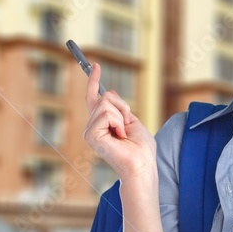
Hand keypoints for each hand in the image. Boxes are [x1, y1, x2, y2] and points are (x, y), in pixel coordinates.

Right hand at [82, 62, 156, 179]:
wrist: (142, 165)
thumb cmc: (141, 148)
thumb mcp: (132, 121)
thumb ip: (119, 108)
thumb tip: (107, 92)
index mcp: (102, 123)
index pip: (95, 98)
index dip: (94, 81)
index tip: (96, 65)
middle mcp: (93, 126)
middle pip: (105, 97)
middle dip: (123, 107)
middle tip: (128, 126)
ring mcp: (90, 131)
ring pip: (106, 104)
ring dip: (122, 116)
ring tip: (124, 133)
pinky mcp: (91, 135)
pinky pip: (106, 114)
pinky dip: (119, 122)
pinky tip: (120, 136)